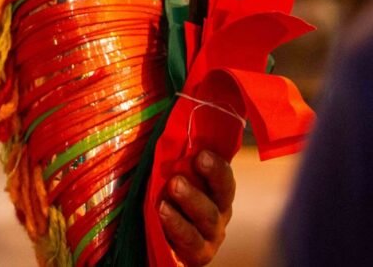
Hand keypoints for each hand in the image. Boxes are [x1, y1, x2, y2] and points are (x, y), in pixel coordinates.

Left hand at [159, 150, 234, 265]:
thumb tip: (161, 120)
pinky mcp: (197, 255)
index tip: (202, 152)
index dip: (217, 164)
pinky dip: (177, 225)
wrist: (149, 242)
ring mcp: (209, 235)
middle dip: (212, 175)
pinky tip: (162, 212)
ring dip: (191, 199)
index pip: (223, 174)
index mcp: (213, 190)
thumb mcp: (162, 176)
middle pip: (223, 193)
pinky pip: (190, 240)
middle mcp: (218, 212)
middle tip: (197, 160)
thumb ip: (167, 156)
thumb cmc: (158, 200)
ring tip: (172, 186)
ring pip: (208, 216)